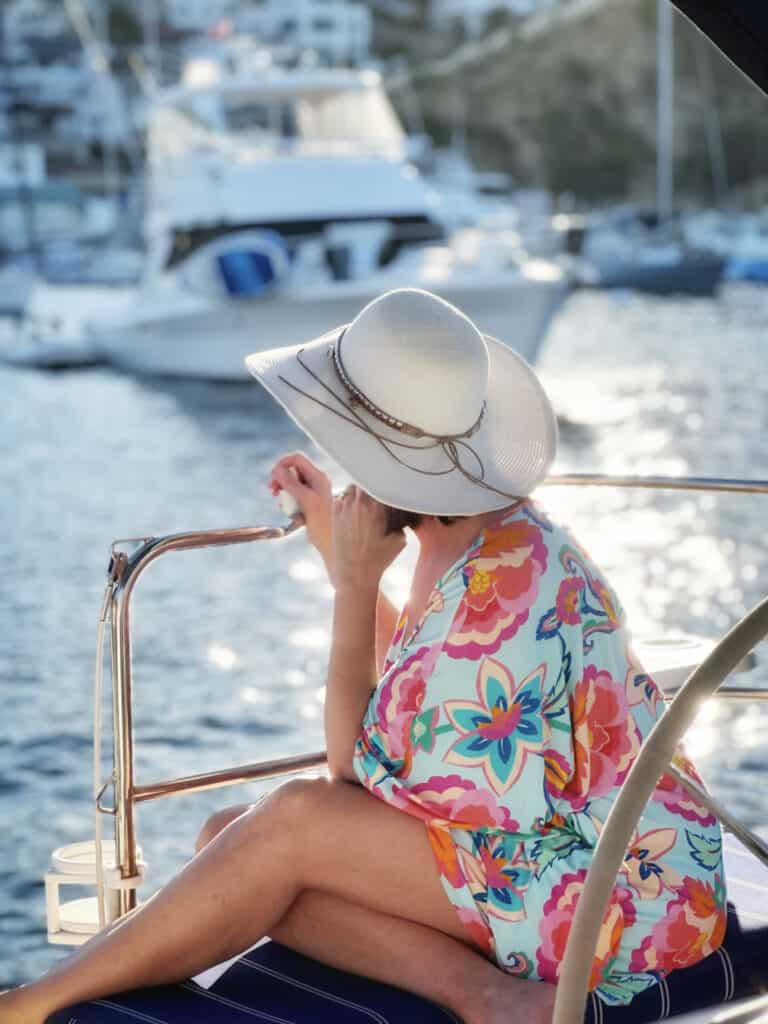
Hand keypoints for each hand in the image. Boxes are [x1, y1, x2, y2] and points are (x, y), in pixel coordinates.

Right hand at [269, 452, 332, 568]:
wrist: (330, 543)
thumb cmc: (323, 523)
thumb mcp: (306, 500)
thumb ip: (291, 484)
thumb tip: (277, 470)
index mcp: (318, 477)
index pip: (297, 459)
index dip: (283, 464)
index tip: (273, 475)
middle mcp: (315, 482)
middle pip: (292, 471)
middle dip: (280, 480)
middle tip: (272, 490)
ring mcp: (311, 492)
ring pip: (290, 485)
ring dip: (283, 492)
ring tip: (281, 504)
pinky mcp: (307, 503)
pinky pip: (293, 497)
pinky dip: (288, 502)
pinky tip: (289, 512)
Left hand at [332, 486, 405, 589]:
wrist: (355, 573)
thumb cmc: (378, 559)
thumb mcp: (400, 540)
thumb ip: (400, 523)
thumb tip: (400, 515)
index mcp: (377, 507)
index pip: (380, 482)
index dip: (384, 482)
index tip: (387, 486)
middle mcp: (359, 504)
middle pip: (364, 481)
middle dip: (370, 485)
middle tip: (375, 492)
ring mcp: (344, 508)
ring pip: (351, 488)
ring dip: (358, 491)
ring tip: (364, 501)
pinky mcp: (334, 516)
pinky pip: (340, 498)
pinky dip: (345, 500)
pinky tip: (352, 510)